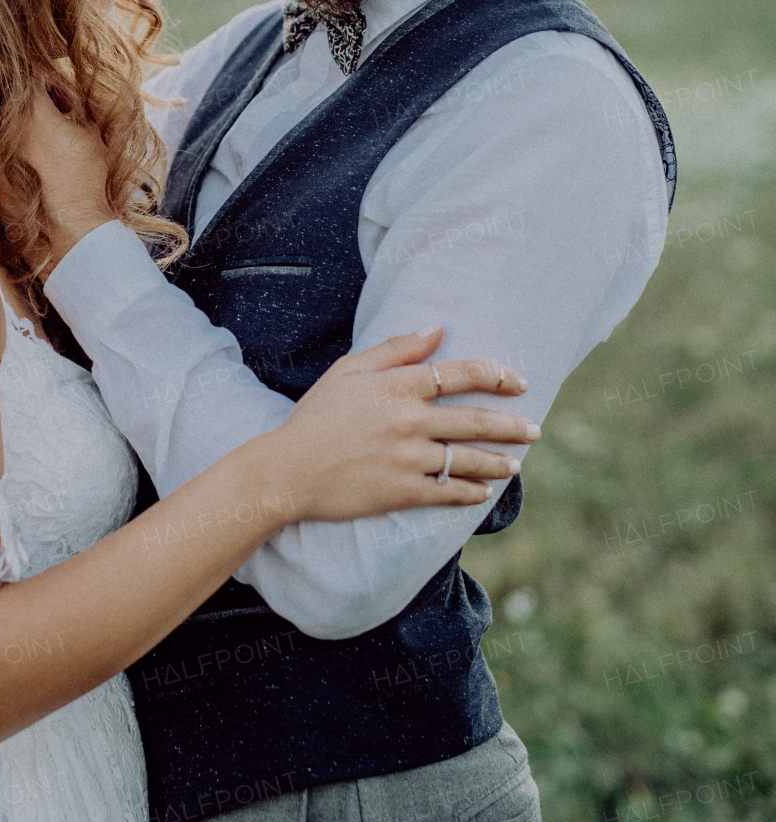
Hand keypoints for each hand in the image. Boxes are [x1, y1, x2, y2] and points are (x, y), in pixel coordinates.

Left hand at [0, 77, 113, 268]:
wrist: (69, 235)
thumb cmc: (85, 185)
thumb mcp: (91, 135)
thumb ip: (72, 107)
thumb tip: (62, 101)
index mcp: (28, 112)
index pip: (33, 78)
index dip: (52, 85)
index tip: (64, 102)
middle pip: (13, 105)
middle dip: (35, 111)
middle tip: (57, 126)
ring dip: (17, 134)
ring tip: (40, 153)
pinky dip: (5, 158)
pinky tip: (27, 174)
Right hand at [268, 326, 540, 523]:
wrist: (286, 470)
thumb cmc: (317, 416)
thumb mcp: (350, 370)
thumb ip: (396, 348)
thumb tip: (437, 329)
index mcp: (399, 385)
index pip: (463, 374)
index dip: (498, 376)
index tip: (519, 382)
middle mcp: (410, 420)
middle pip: (477, 420)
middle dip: (513, 426)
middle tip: (534, 430)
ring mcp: (408, 458)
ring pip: (469, 459)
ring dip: (499, 462)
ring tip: (515, 464)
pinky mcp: (402, 492)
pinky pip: (449, 492)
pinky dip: (471, 492)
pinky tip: (484, 492)